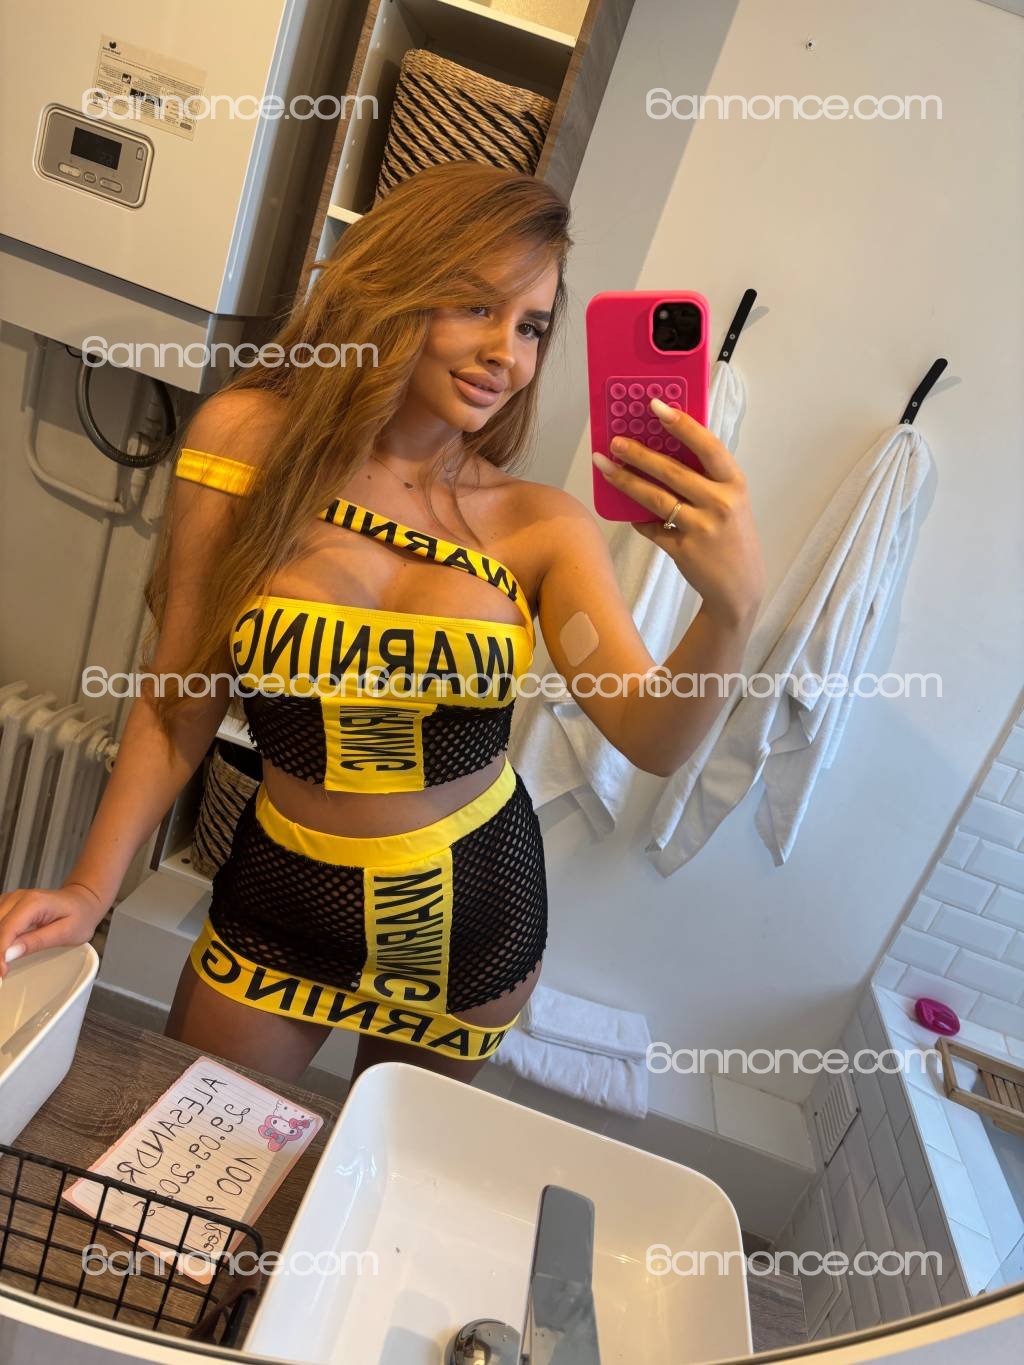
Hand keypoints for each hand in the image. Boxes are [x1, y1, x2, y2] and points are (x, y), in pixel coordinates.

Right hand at [0, 883, 107, 979]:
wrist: (83, 902)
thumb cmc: (79, 916)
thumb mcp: (65, 933)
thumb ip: (36, 942)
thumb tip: (9, 954)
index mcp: (33, 903)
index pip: (7, 930)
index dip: (0, 954)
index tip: (1, 973)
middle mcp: (17, 898)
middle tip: (1, 974)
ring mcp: (10, 900)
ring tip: (2, 966)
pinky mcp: (7, 906)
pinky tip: (2, 954)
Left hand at [592, 399, 765, 624]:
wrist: (740, 587)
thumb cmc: (732, 536)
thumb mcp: (732, 502)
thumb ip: (707, 479)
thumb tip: (664, 448)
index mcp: (735, 484)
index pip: (708, 446)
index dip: (682, 424)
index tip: (656, 406)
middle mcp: (721, 503)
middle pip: (672, 471)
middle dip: (639, 453)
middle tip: (614, 441)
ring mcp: (702, 528)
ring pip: (656, 498)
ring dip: (626, 481)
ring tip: (604, 466)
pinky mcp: (684, 550)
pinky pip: (652, 528)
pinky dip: (637, 518)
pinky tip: (625, 510)